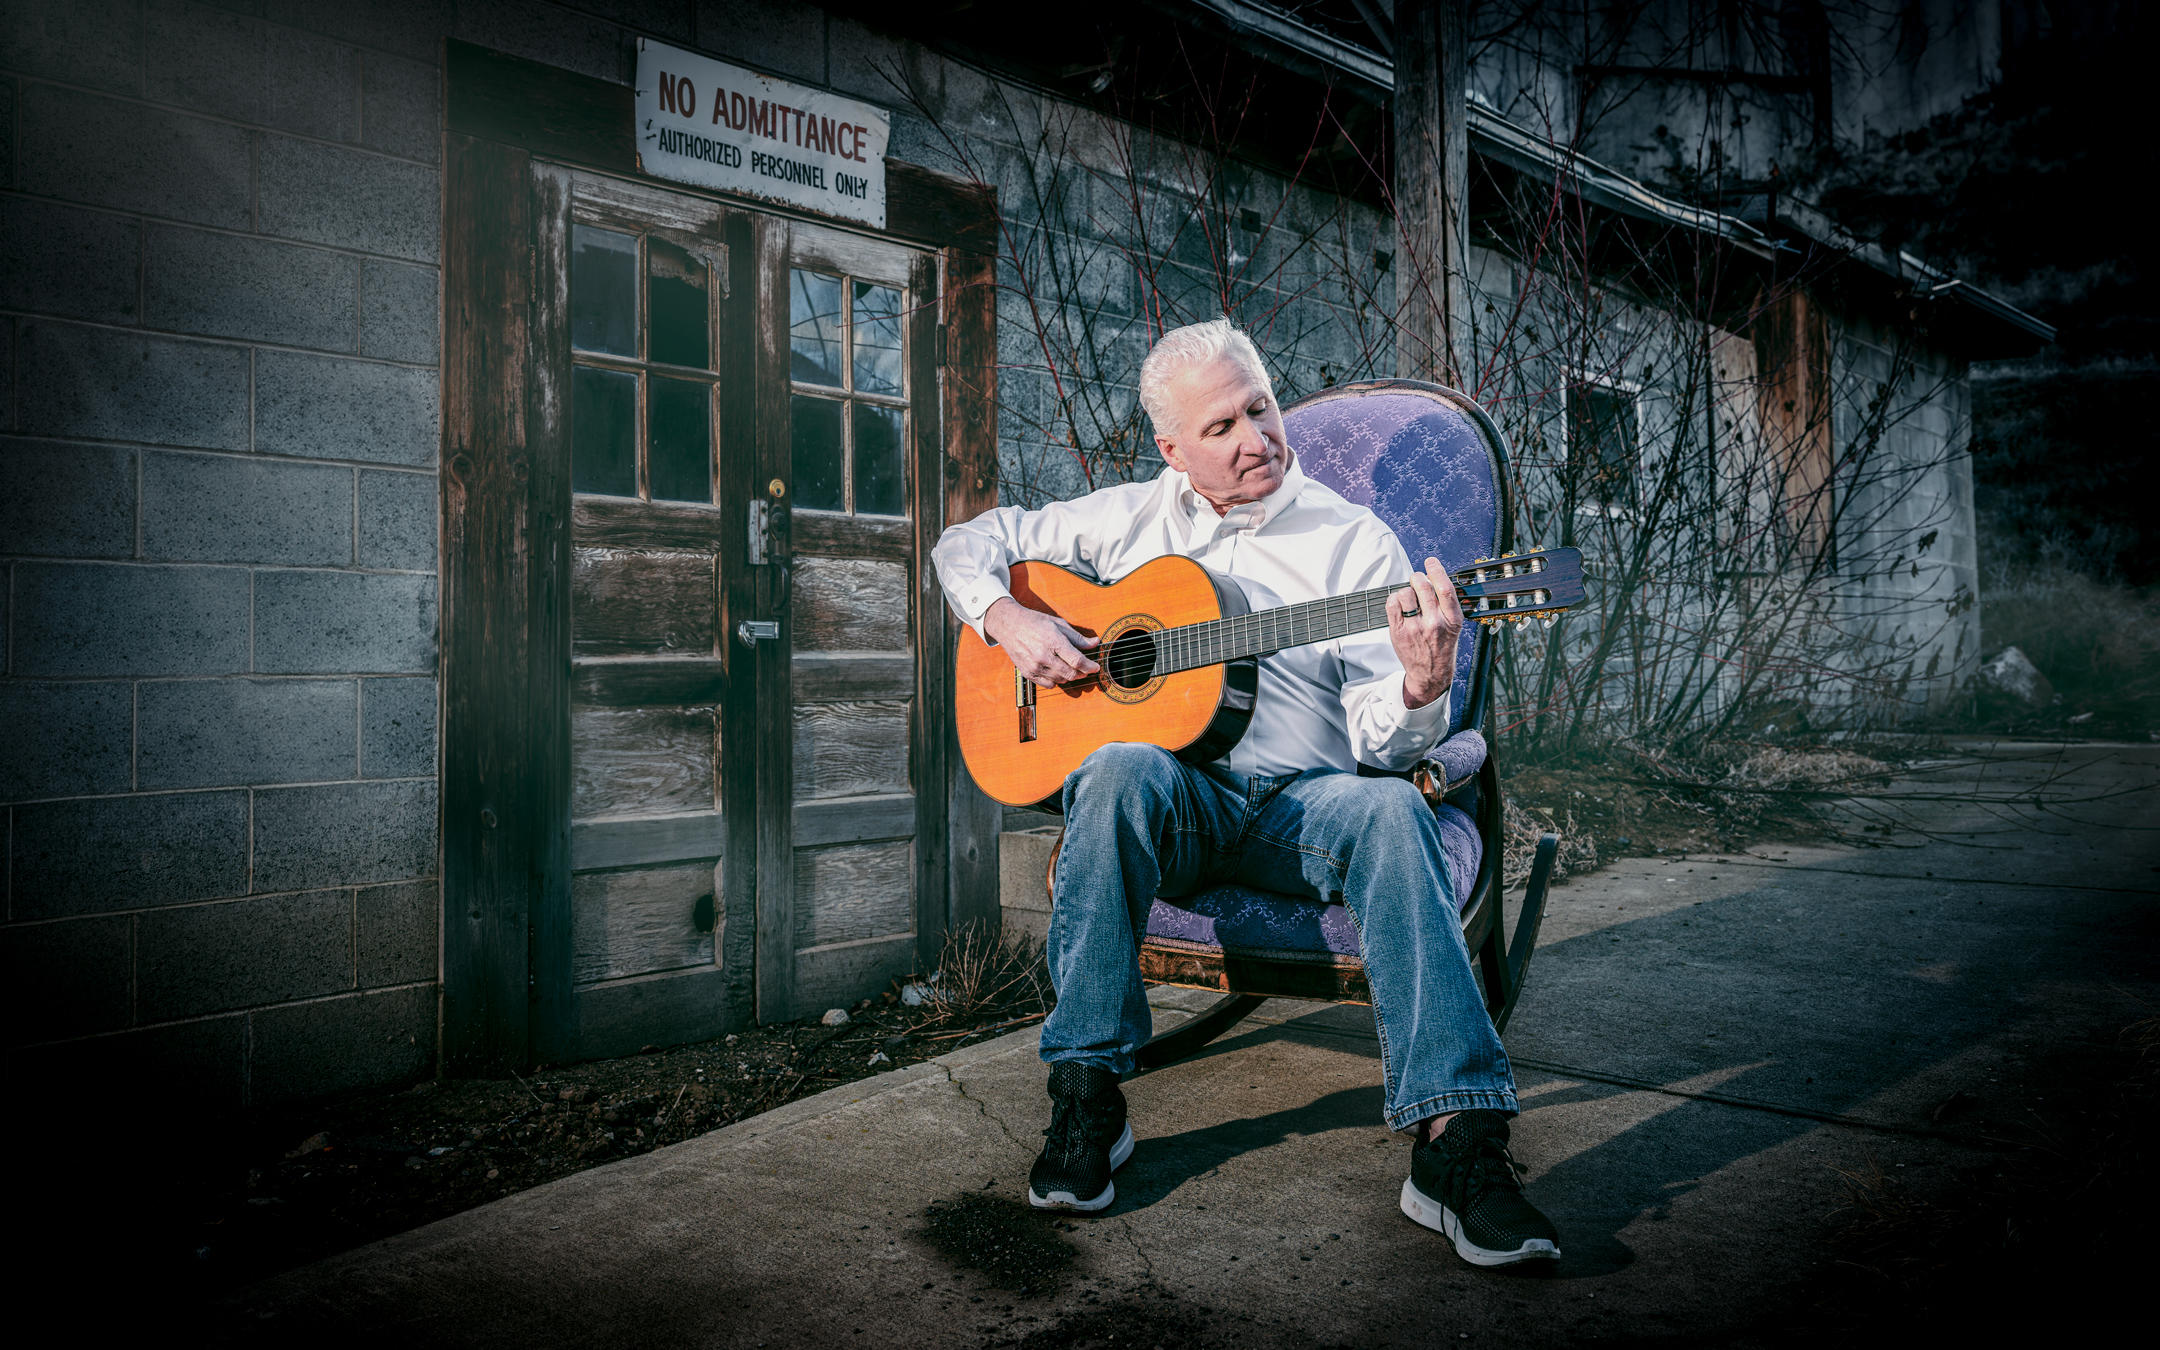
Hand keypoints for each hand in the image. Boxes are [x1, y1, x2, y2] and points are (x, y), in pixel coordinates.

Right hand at [982, 597, 1099, 687]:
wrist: (1008, 625)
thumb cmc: (1034, 622)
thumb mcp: (1058, 624)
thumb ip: (1077, 637)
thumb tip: (1095, 643)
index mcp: (1053, 641)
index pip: (1077, 660)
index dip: (1090, 666)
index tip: (1096, 667)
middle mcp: (1043, 656)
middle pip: (1071, 673)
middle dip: (1082, 672)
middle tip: (1085, 668)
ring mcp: (1034, 666)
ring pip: (1061, 680)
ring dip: (1069, 676)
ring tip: (1070, 667)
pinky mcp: (1028, 673)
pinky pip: (1048, 684)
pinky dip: (1057, 680)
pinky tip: (1057, 671)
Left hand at [1387, 556, 1463, 709]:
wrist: (1430, 674)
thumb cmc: (1442, 647)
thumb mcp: (1454, 626)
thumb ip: (1447, 605)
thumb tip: (1434, 578)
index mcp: (1452, 620)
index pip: (1445, 588)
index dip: (1437, 570)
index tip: (1431, 562)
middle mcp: (1434, 623)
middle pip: (1423, 587)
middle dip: (1418, 577)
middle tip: (1417, 579)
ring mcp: (1415, 628)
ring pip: (1405, 593)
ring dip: (1406, 590)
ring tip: (1410, 598)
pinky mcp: (1399, 632)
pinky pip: (1392, 604)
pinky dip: (1394, 599)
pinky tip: (1400, 604)